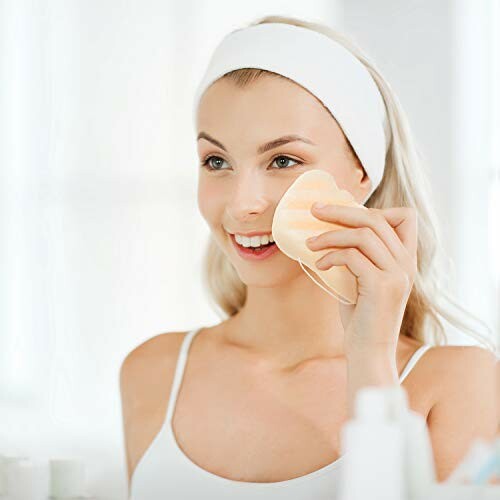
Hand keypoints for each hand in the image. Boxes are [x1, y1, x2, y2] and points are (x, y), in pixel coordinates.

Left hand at [306, 203, 417, 355]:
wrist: (368, 351)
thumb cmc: (361, 315)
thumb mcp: (361, 279)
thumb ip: (356, 255)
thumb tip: (329, 229)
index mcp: (405, 259)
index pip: (405, 217)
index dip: (376, 209)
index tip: (346, 214)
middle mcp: (406, 263)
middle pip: (376, 219)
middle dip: (341, 210)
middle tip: (315, 210)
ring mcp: (396, 274)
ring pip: (363, 234)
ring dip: (329, 235)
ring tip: (309, 243)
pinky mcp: (381, 286)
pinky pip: (351, 256)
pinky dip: (330, 256)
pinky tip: (319, 264)